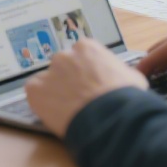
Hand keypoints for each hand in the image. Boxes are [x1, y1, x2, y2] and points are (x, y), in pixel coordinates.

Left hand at [24, 39, 146, 136]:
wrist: (110, 118)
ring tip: (68, 110)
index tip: (89, 84)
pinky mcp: (35, 90)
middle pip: (63, 67)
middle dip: (69, 81)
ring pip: (47, 80)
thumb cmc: (125, 98)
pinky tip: (55, 113)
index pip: (81, 56)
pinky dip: (41, 102)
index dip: (85, 72)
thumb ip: (118, 71)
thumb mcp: (132, 77)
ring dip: (55, 92)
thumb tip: (120, 76)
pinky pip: (34, 94)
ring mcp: (48, 72)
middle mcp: (64, 56)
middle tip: (79, 98)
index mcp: (86, 48)